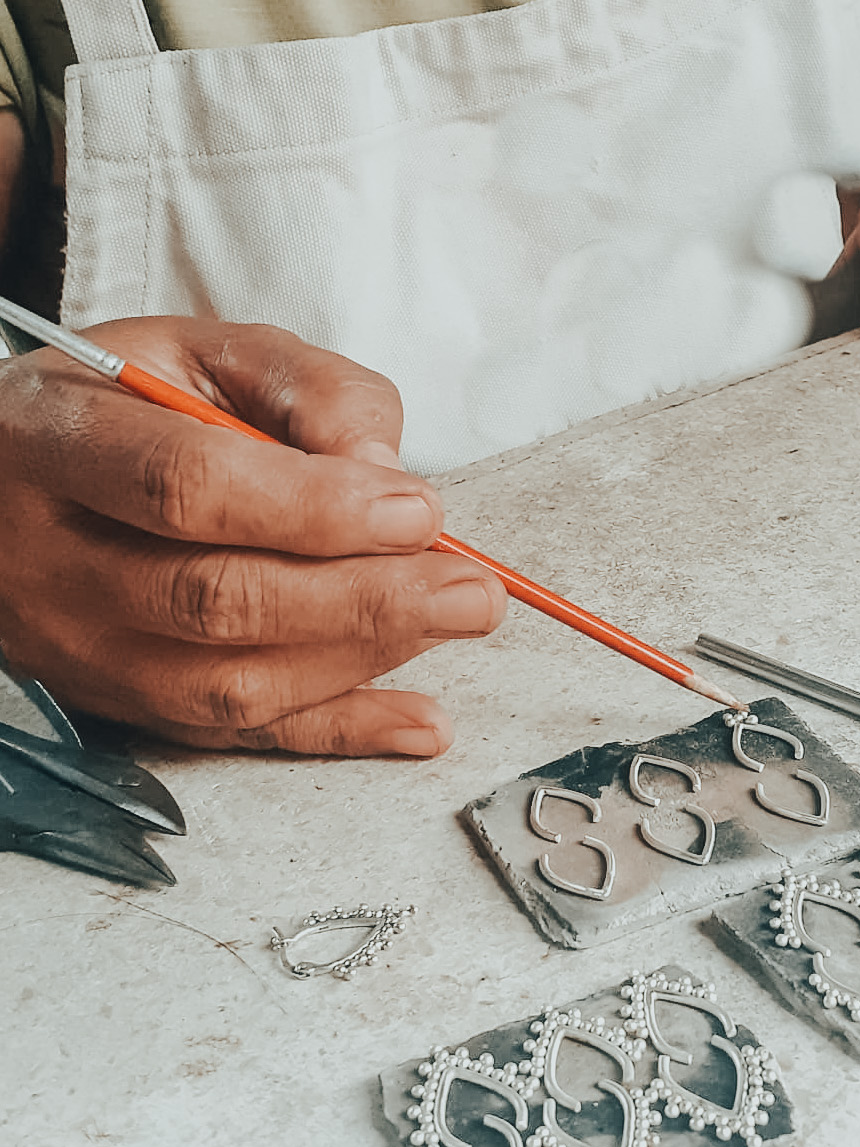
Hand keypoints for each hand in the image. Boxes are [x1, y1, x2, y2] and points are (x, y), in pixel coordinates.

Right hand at [0, 318, 505, 754]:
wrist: (6, 481)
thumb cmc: (119, 408)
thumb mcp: (201, 353)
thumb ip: (304, 390)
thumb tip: (387, 472)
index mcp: (56, 442)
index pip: (189, 487)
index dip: (315, 509)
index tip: (418, 510)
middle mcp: (51, 559)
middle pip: (216, 600)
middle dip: (364, 598)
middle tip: (469, 588)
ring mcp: (81, 647)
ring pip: (229, 683)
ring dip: (362, 657)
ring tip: (454, 620)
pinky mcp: (124, 704)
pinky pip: (237, 736)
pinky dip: (341, 732)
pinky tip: (420, 722)